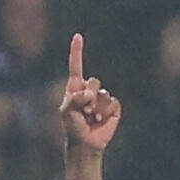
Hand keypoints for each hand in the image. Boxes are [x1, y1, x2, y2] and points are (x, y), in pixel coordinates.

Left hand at [58, 34, 121, 152]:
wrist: (86, 143)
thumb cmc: (72, 127)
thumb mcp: (66, 112)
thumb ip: (73, 98)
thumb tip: (88, 93)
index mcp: (75, 88)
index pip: (76, 66)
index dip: (77, 51)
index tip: (78, 36)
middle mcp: (89, 90)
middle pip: (94, 81)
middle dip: (88, 97)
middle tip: (83, 111)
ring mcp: (102, 98)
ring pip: (103, 93)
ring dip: (96, 108)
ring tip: (91, 118)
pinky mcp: (113, 106)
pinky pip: (113, 103)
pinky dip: (106, 113)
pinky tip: (100, 120)